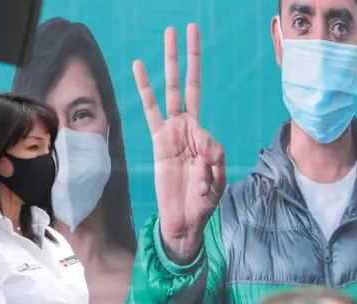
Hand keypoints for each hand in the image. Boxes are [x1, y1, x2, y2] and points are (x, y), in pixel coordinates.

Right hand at [134, 24, 225, 263]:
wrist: (183, 221)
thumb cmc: (203, 204)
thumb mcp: (218, 184)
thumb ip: (214, 162)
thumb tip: (201, 143)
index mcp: (206, 140)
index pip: (208, 129)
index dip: (205, 149)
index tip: (201, 171)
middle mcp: (189, 130)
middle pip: (190, 86)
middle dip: (191, 59)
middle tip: (190, 28)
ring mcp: (171, 132)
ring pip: (170, 91)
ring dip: (170, 63)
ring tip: (170, 34)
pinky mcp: (157, 140)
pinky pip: (149, 109)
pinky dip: (144, 88)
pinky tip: (138, 65)